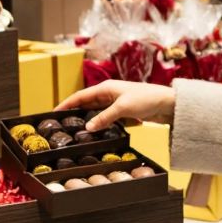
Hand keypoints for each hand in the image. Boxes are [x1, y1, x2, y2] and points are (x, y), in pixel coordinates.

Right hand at [56, 80, 177, 131]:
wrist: (168, 104)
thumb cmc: (146, 99)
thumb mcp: (123, 108)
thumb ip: (104, 118)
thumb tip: (87, 128)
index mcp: (106, 88)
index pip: (80, 96)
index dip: (66, 104)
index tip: (53, 112)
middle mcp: (109, 94)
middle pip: (87, 104)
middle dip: (75, 113)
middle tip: (62, 125)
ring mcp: (117, 103)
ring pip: (97, 113)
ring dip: (88, 121)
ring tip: (76, 132)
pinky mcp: (125, 112)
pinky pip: (108, 119)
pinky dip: (102, 125)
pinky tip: (97, 134)